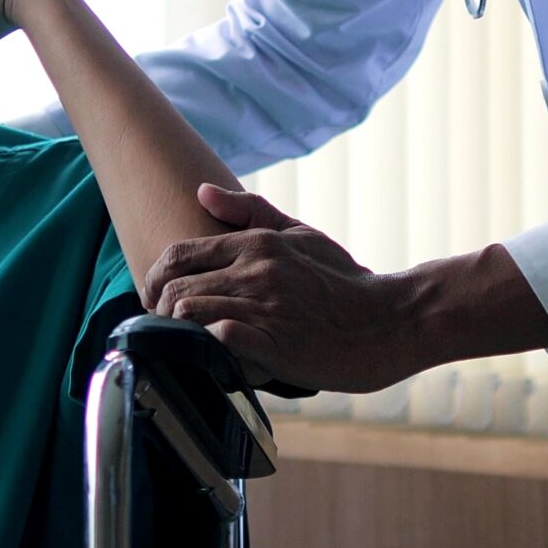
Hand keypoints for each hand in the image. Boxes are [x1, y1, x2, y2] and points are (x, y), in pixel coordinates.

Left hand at [149, 185, 429, 393]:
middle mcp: (255, 271)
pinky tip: (211, 356)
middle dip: (160, 310)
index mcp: (257, 243)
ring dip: (178, 331)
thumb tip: (202, 191)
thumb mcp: (301, 233)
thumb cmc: (347, 281)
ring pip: (187, 312)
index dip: (155, 279)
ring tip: (187, 343)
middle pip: (174, 287)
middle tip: (168, 328)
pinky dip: (203, 348)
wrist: (392, 319)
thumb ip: (250, 211)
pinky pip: (217, 340)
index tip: (159, 299)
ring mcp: (264, 308)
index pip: (177, 254)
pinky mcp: (274, 345)